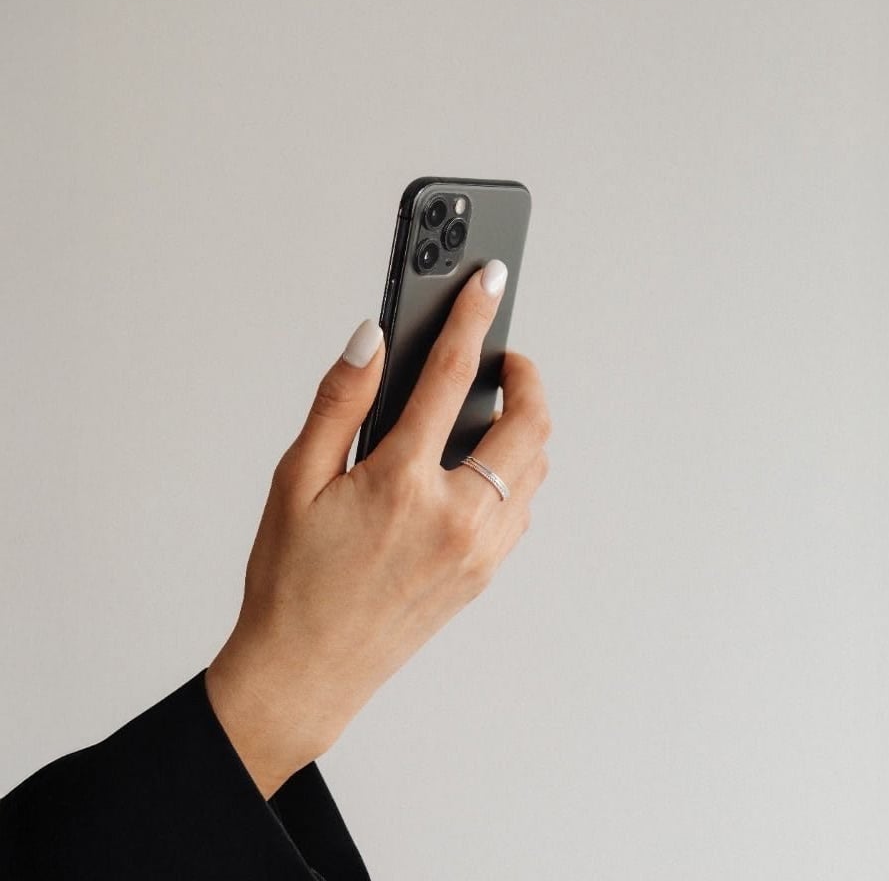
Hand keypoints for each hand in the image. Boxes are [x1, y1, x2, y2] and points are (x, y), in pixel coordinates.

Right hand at [204, 260, 550, 797]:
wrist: (305, 673)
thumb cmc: (291, 580)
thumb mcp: (296, 480)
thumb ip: (340, 401)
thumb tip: (373, 339)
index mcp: (403, 485)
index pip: (449, 376)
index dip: (472, 316)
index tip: (489, 279)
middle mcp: (456, 518)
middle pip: (527, 424)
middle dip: (524, 377)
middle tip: (501, 358)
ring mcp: (479, 551)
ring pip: (534, 467)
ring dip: (522, 427)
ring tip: (486, 408)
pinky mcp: (484, 574)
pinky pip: (521, 507)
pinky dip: (513, 473)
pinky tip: (474, 467)